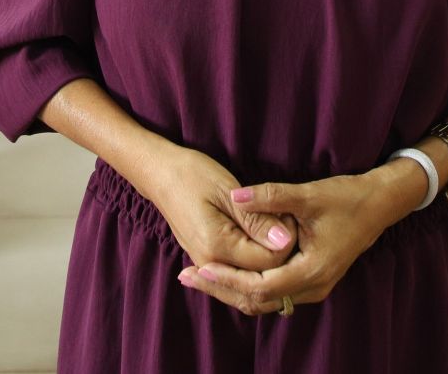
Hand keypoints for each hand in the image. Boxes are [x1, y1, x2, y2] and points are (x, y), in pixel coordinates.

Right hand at [142, 147, 297, 274]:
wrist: (160, 174)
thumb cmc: (193, 175)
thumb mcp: (229, 192)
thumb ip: (257, 221)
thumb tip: (285, 242)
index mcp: (217, 247)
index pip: (269, 261)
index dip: (285, 239)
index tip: (286, 213)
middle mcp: (210, 264)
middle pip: (261, 273)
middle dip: (277, 249)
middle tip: (279, 216)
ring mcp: (206, 265)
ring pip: (250, 274)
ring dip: (265, 253)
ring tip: (267, 222)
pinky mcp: (206, 260)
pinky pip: (238, 269)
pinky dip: (252, 255)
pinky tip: (255, 231)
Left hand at [178, 166, 421, 316]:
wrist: (380, 203)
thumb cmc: (348, 197)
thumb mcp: (309, 194)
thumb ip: (271, 197)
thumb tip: (234, 195)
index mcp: (312, 271)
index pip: (260, 287)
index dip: (228, 280)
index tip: (201, 269)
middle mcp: (312, 287)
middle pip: (257, 300)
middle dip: (221, 289)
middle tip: (187, 276)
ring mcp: (312, 287)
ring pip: (264, 299)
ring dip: (232, 289)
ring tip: (199, 275)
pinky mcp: (310, 279)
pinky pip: (273, 291)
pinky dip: (247, 284)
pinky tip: (227, 270)